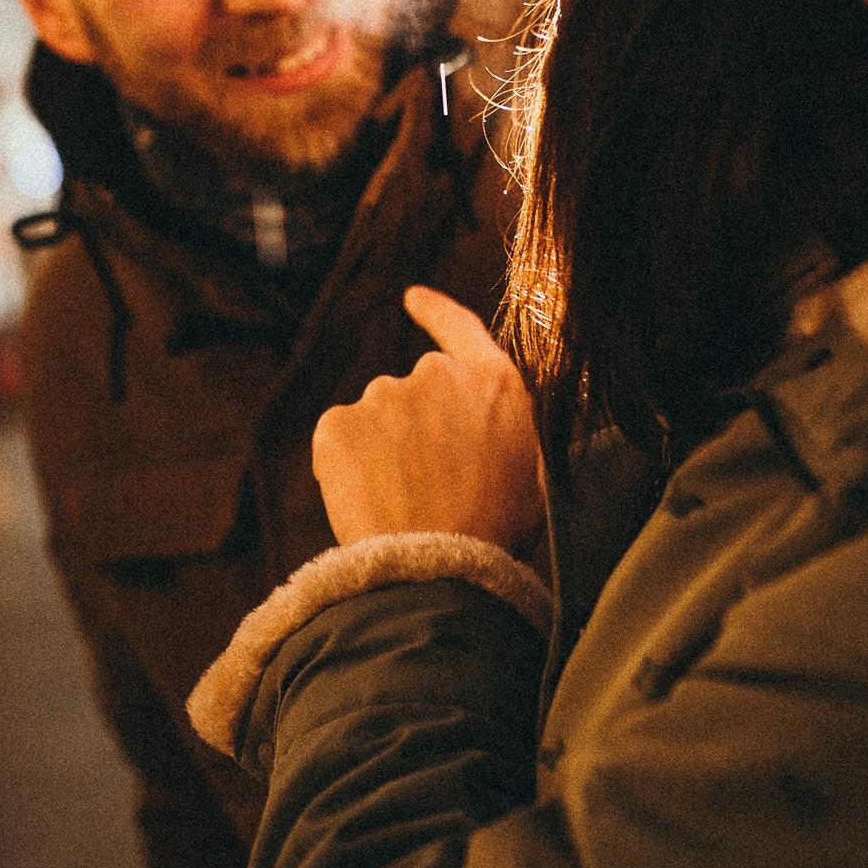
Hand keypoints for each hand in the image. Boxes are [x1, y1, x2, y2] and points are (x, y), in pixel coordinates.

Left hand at [313, 286, 544, 550]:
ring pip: (375, 421)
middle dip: (415, 429)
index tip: (412, 297)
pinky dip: (345, 468)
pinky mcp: (337, 423)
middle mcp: (436, 375)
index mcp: (494, 384)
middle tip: (427, 486)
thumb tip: (483, 431)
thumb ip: (502, 431)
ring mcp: (382, 395)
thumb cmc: (495, 533)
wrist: (438, 569)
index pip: (462, 329)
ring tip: (402, 505)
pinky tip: (369, 504)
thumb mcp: (530, 473)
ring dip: (381, 452)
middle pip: (415, 392)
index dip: (436, 312)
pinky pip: (338, 442)